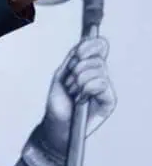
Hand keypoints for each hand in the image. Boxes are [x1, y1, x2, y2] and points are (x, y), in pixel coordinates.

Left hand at [40, 36, 116, 152]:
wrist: (57, 124)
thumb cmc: (58, 103)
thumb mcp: (61, 75)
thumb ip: (73, 58)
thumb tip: (84, 41)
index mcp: (88, 67)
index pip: (99, 47)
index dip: (90, 45)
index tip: (77, 52)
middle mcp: (100, 75)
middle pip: (97, 59)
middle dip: (77, 69)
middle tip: (69, 84)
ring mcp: (106, 88)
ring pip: (99, 70)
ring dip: (79, 81)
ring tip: (73, 93)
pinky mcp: (109, 100)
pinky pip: (102, 83)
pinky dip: (87, 89)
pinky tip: (81, 99)